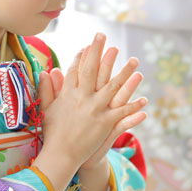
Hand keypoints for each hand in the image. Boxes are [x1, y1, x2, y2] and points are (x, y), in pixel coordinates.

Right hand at [32, 34, 146, 190]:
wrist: (60, 154)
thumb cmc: (52, 132)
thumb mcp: (46, 108)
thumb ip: (47, 89)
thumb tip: (47, 71)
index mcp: (68, 94)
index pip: (75, 69)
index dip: (82, 55)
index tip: (88, 44)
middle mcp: (82, 98)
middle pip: (92, 70)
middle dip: (99, 52)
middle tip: (104, 36)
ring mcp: (95, 109)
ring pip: (113, 87)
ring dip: (125, 73)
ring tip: (134, 60)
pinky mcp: (105, 123)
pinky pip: (123, 112)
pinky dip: (134, 106)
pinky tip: (145, 100)